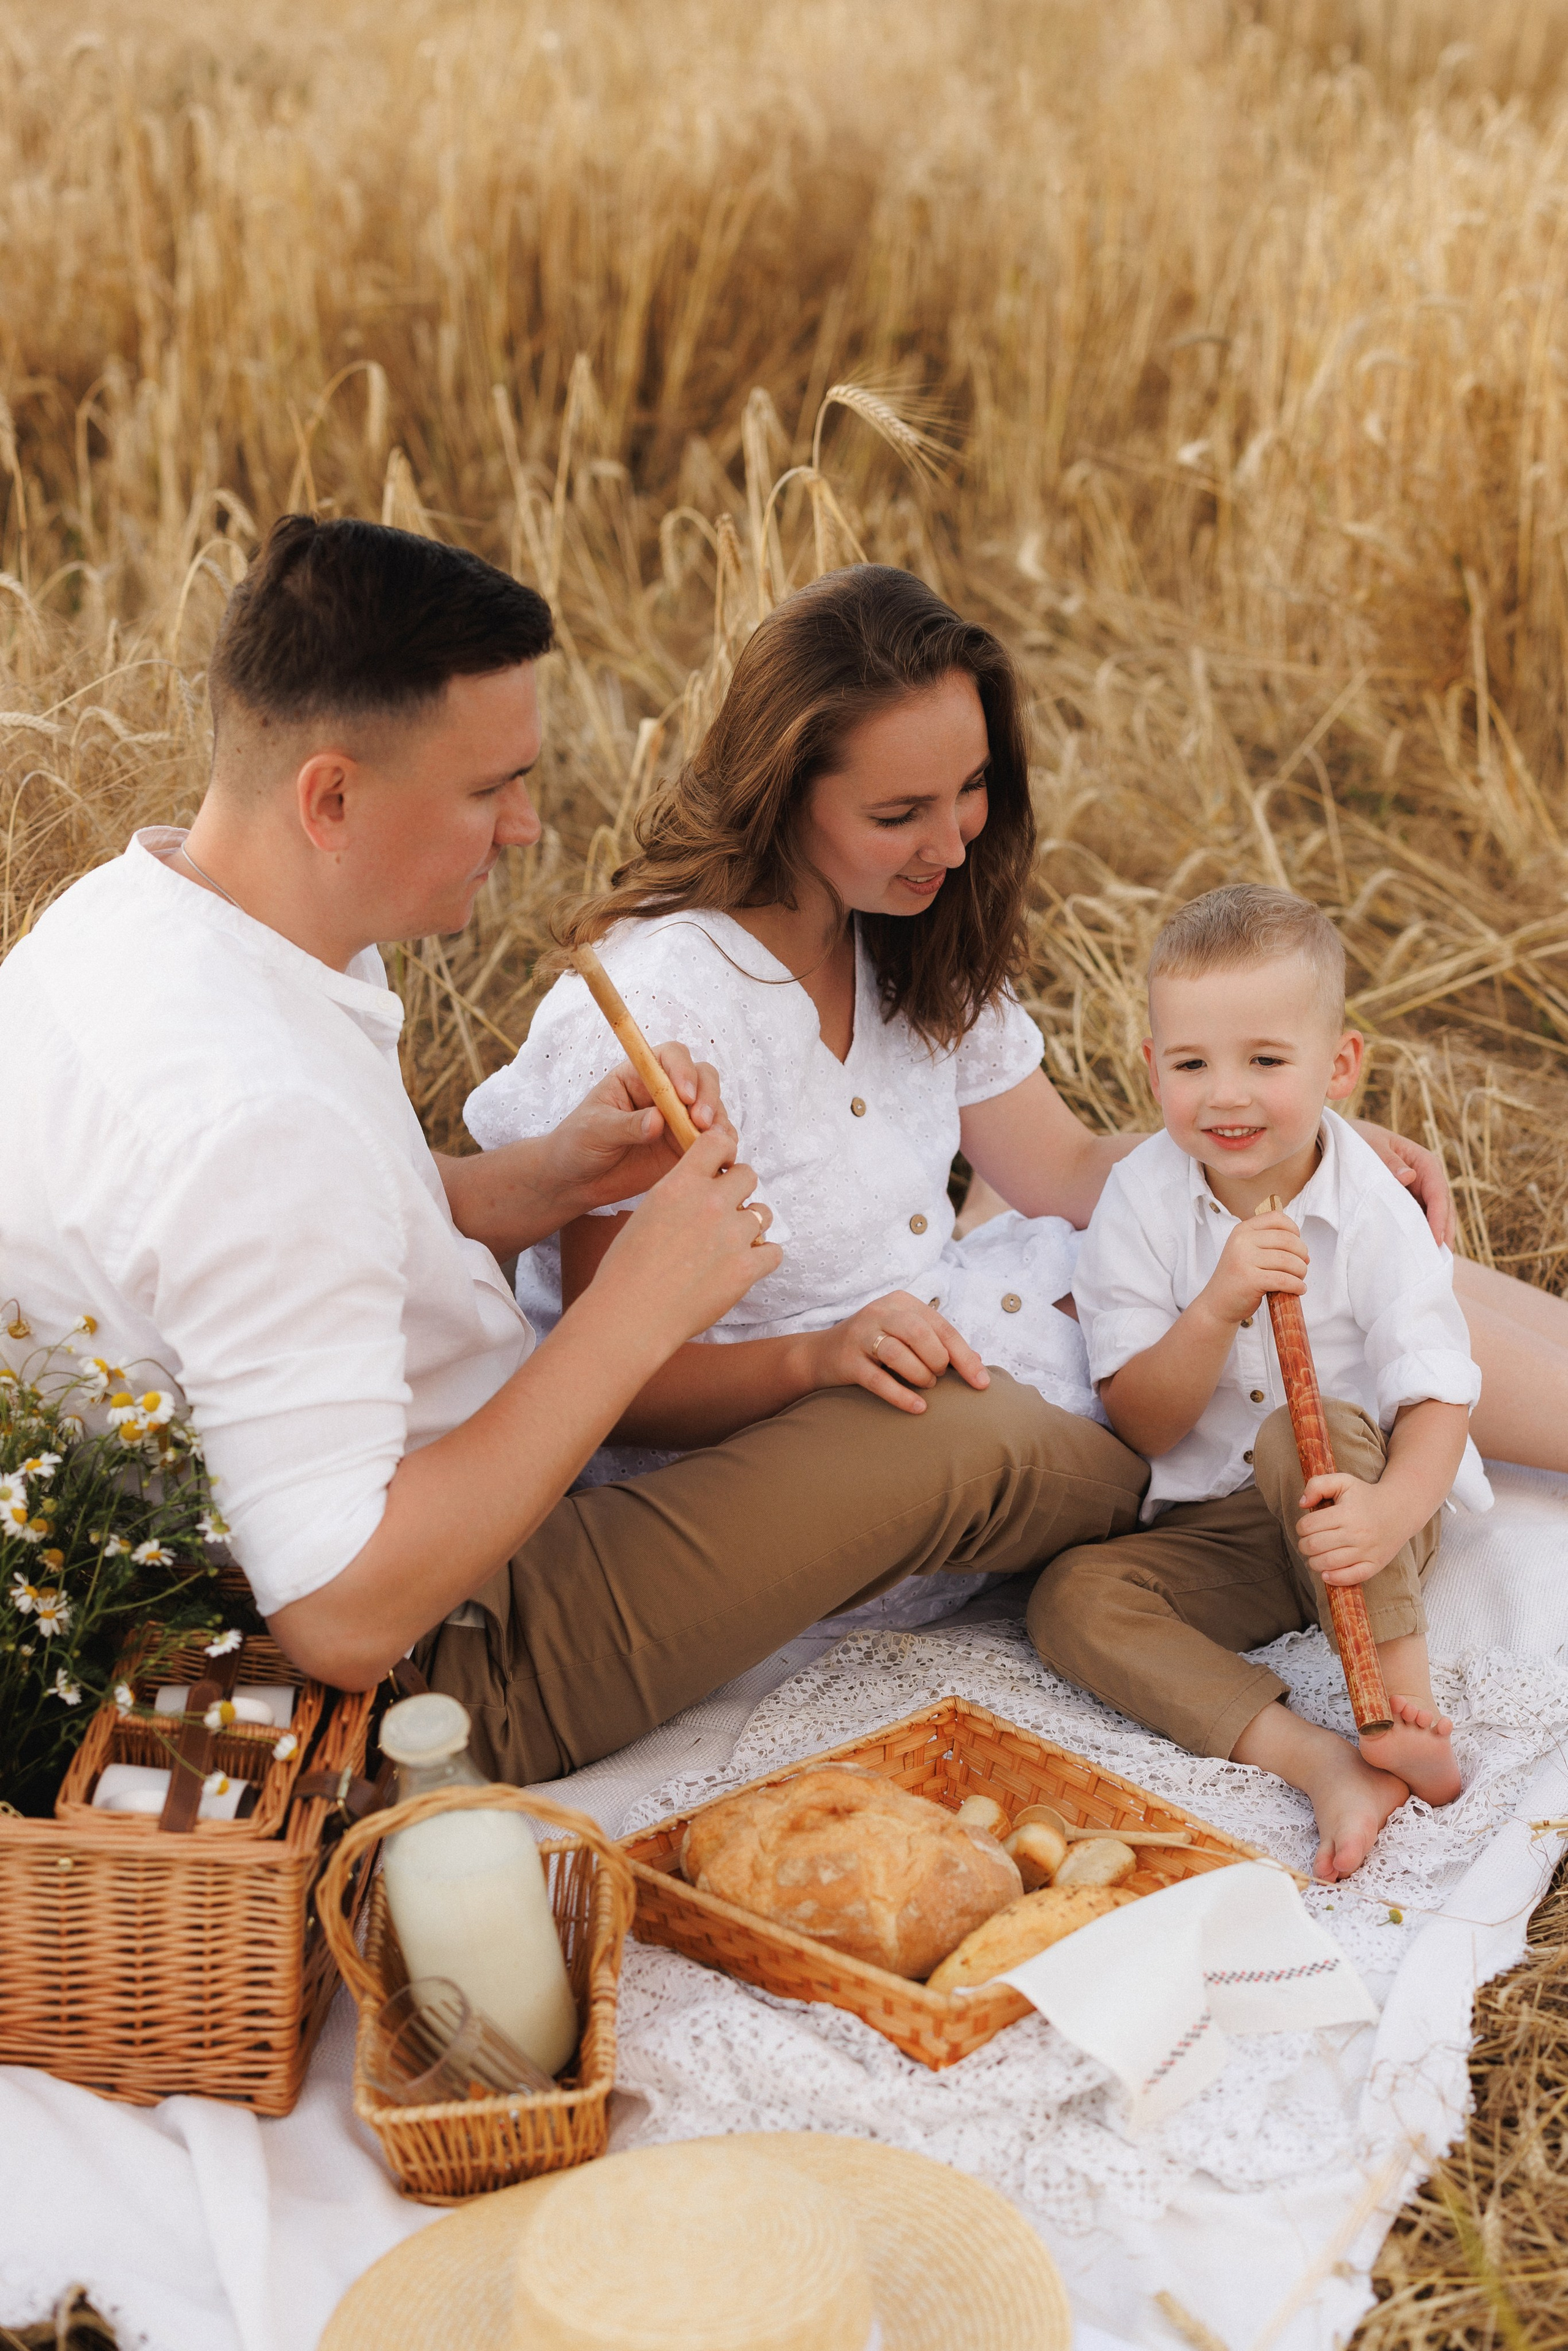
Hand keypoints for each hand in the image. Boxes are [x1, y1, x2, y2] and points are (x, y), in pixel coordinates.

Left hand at [548, 1042, 734, 1213]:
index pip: (670, 1057)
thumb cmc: (577, 1144)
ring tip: (713, 1144)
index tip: (684, 1096)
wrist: (575, 1181)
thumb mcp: (594, 1130)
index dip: (683, 1070)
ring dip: (719, 1123)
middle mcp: (664, 1093)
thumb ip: (626, 1125)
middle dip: (708, 1097)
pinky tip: (718, 1157)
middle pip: (702, 1078)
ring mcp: (678, 1120)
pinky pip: (713, 1142)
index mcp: (638, 1075)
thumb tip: (658, 1121)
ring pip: (714, 1110)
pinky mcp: (685, 1147)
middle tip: (701, 1123)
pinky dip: (722, 1147)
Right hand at [595, 1126, 779, 1347]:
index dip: (724, 1154)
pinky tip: (742, 1267)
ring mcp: (731, 1235)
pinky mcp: (746, 1268)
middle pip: (748, 1175)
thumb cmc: (626, 1269)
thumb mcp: (646, 1213)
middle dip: (739, 1191)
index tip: (720, 1169)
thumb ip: (679, 1194)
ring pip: (763, 1213)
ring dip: (751, 1225)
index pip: (718, 1141)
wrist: (631, 1315)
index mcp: (680, 1184)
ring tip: (730, 1244)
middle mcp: (709, 1202)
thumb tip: (701, 1190)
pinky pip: (773, 1251)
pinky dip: (761, 1258)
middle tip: (724, 1213)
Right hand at [804, 1292, 989, 1416]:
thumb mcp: (905, 1336)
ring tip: (926, 1386)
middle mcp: (879, 1312)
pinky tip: (917, 1408)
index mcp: (901, 1302)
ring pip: (897, 1352)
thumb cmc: (876, 1348)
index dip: (964, 1356)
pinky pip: (877, 1379)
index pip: (941, 1326)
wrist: (821, 1355)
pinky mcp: (846, 1360)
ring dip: (919, 1374)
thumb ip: (938, 1344)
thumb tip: (979, 1363)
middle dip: (938, 1360)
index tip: (982, 1383)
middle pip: (919, 1332)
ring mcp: (860, 1335)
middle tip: (939, 1378)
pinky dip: (901, 1395)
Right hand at [1199, 1212, 1306, 1327]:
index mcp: (1242, 1230)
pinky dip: (1297, 1286)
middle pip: (1287, 1240)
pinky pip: (1284, 1280)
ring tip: (1298, 1279)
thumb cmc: (1237, 1279)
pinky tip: (1298, 1289)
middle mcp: (1242, 1241)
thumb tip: (1304, 1254)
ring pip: (1288, 1261)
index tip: (1296, 1245)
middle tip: (1301, 1267)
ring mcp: (1244, 1260)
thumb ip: (1271, 1246)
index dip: (1294, 1230)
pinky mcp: (1250, 1280)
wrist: (1217, 1303)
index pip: (1276, 1218)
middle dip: (1301, 1255)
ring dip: (1300, 1271)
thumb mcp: (1247, 1253)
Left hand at [1293, 1472, 1405, 1584]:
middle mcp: (1356, 1533)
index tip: (1306, 1526)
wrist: (1401, 1510)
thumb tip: (1302, 1504)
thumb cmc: (1366, 1496)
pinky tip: (1326, 1573)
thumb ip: (1317, 1485)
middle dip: (1304, 1544)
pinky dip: (1334, 1578)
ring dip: (1314, 1561)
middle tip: (1309, 1541)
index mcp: (1346, 1513)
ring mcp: (1367, 1551)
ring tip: (1316, 1554)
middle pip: (1314, 1546)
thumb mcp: (1342, 1481)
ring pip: (1327, 1563)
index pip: (1308, 1526)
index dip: (1301, 1527)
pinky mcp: (1375, 1564)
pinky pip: (1350, 1577)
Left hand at [1353, 1120, 1455, 1248]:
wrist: (1342, 1143)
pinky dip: (1420, 1234)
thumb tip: (1408, 1176)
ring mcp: (1419, 1192)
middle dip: (1443, 1232)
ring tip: (1430, 1263)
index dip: (1439, 1216)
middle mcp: (1426, 1178)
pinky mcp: (1408, 1202)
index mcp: (1423, 1162)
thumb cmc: (1360, 1141)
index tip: (1435, 1239)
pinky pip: (1419, 1219)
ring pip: (1434, 1217)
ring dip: (1434, 1237)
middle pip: (1443, 1208)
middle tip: (1438, 1260)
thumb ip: (1388, 1161)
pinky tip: (1416, 1253)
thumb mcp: (1372, 1147)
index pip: (1438, 1191)